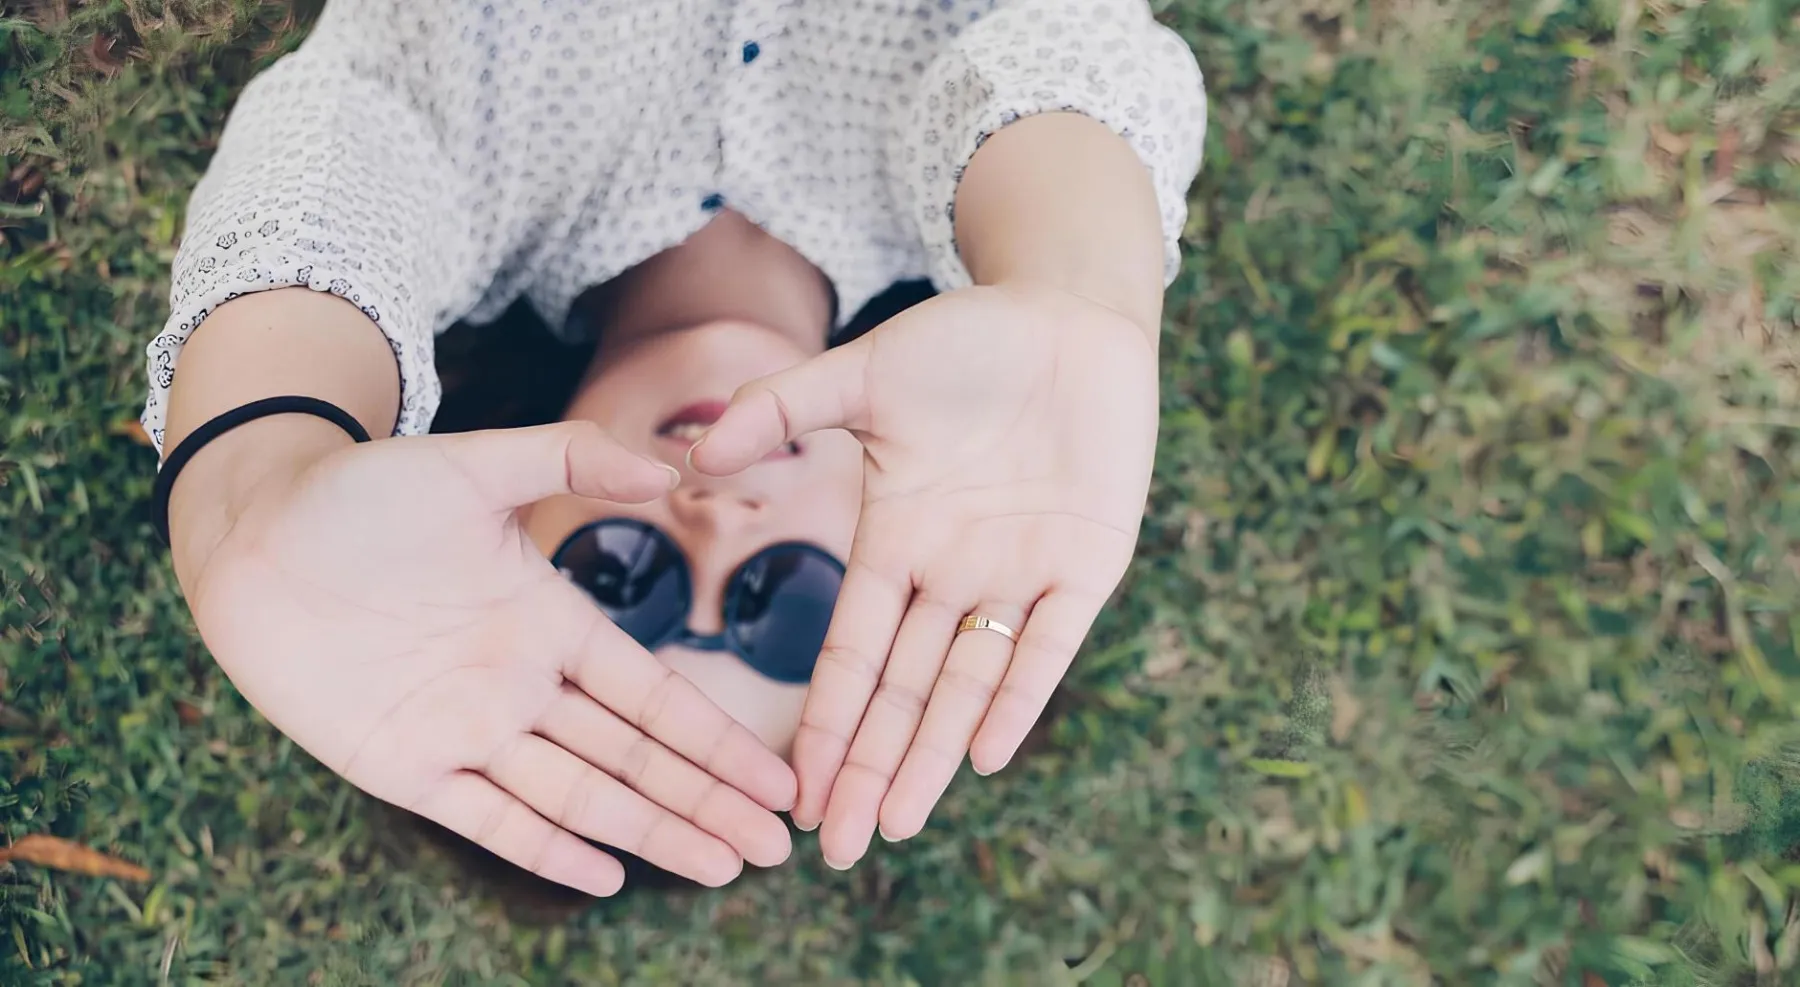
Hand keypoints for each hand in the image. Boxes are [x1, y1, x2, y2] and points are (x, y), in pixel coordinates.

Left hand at [173, 419, 796, 893]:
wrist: (253, 532)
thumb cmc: (361, 491)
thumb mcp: (475, 464)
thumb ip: (571, 455)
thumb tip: (669, 465)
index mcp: (551, 622)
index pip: (654, 695)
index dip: (716, 740)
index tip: (776, 776)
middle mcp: (522, 686)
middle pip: (635, 759)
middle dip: (708, 802)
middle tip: (776, 848)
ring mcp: (467, 731)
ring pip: (579, 795)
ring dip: (652, 830)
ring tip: (721, 867)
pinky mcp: (403, 767)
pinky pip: (486, 818)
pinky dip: (545, 848)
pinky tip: (605, 875)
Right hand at [689, 283, 1157, 867]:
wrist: (1066, 314)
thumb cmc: (964, 342)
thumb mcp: (862, 374)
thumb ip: (782, 408)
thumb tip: (697, 453)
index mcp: (894, 542)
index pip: (851, 655)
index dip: (825, 722)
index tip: (794, 791)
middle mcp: (950, 574)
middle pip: (903, 693)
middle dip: (869, 769)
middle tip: (837, 850)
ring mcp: (1018, 573)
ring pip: (968, 684)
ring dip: (931, 754)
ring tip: (895, 824)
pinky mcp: (1086, 561)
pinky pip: (1049, 643)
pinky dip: (1018, 696)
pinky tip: (983, 754)